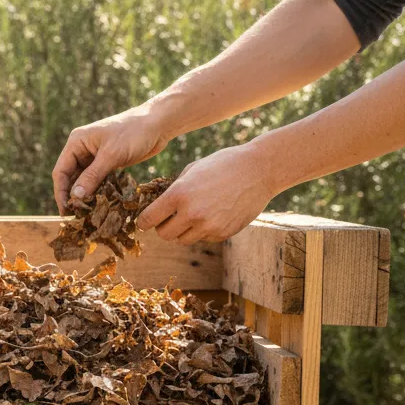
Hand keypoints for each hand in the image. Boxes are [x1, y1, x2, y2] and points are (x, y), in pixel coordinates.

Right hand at [51, 105, 170, 212]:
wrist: (158, 124)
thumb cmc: (134, 132)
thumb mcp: (111, 155)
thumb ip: (92, 176)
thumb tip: (75, 197)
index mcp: (77, 142)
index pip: (61, 171)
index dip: (61, 192)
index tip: (66, 211)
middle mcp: (82, 150)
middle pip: (70, 178)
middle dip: (73, 197)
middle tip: (76, 217)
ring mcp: (94, 157)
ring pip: (84, 181)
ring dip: (85, 197)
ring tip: (87, 215)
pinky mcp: (107, 163)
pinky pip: (97, 181)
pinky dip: (97, 193)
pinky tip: (99, 206)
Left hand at [135, 141, 279, 243]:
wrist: (259, 170)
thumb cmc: (223, 164)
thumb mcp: (192, 170)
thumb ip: (173, 189)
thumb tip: (156, 205)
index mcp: (179, 194)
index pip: (148, 220)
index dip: (144, 221)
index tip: (146, 220)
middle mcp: (192, 213)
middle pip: (164, 235)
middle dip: (164, 227)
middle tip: (170, 218)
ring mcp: (208, 226)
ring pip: (183, 240)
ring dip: (183, 230)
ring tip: (194, 214)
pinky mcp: (222, 233)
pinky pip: (203, 238)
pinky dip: (203, 231)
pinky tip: (213, 214)